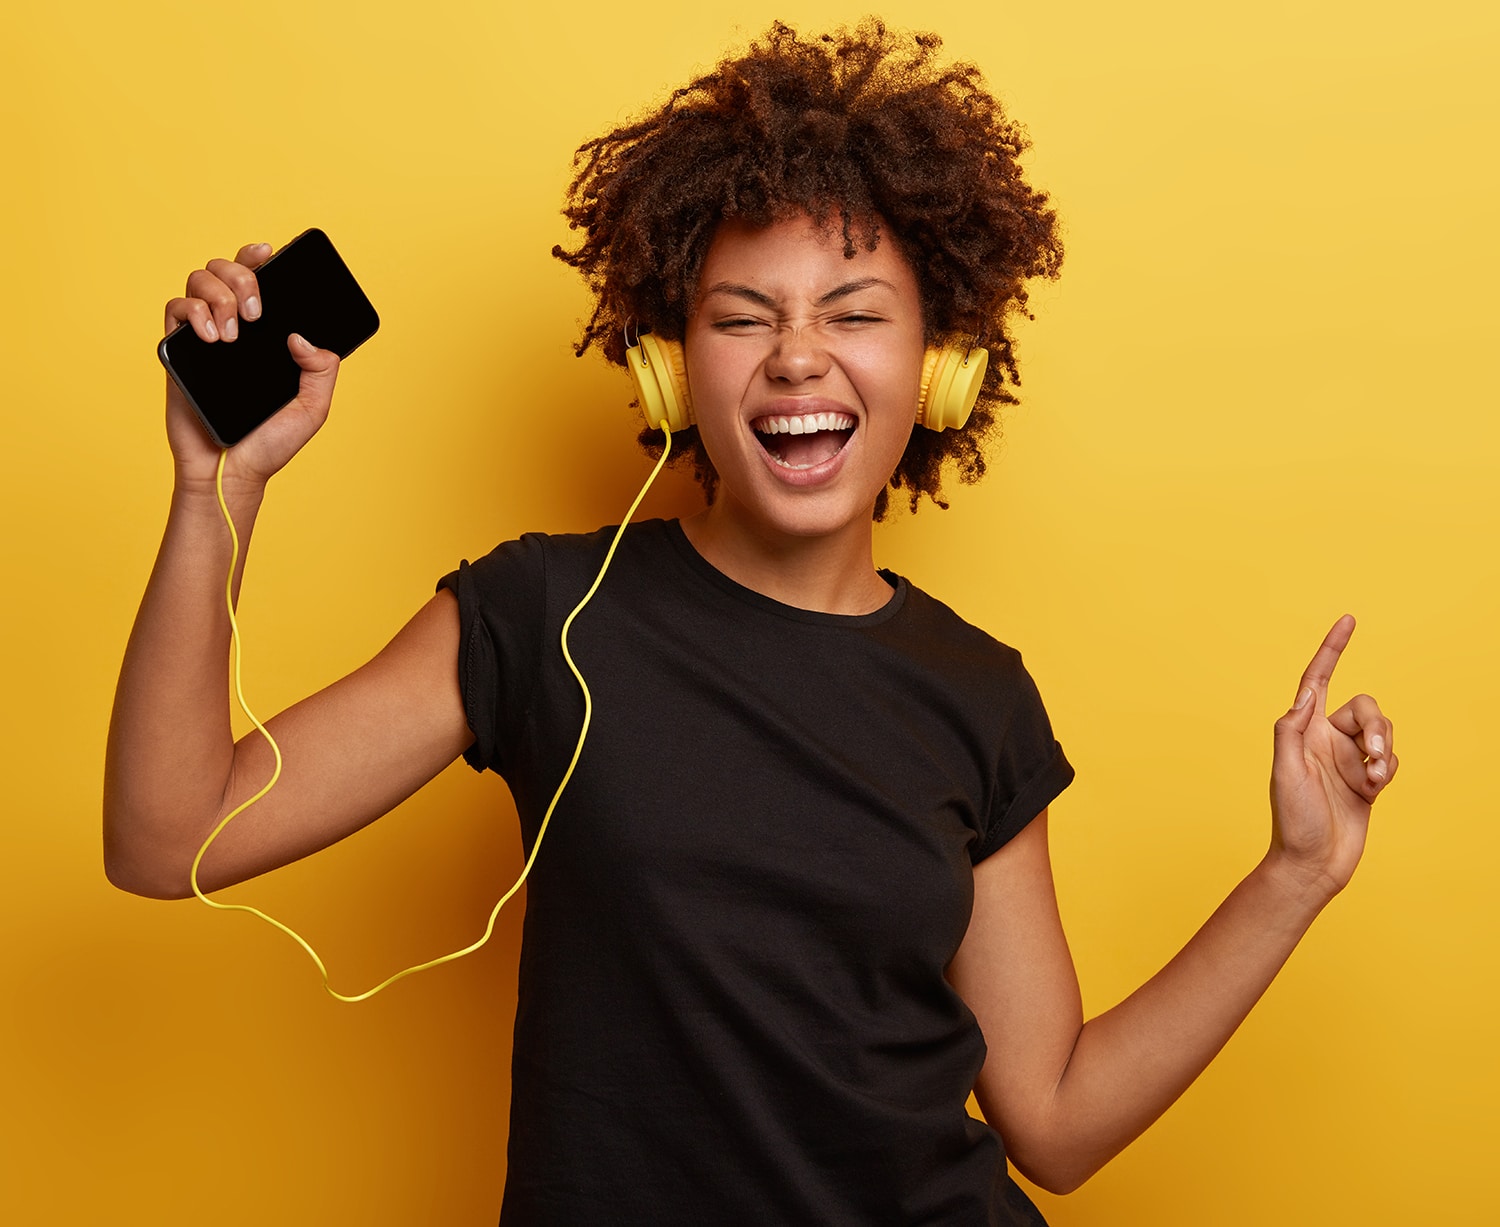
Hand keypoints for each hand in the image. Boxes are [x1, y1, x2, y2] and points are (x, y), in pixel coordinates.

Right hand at [163, 241, 339, 492]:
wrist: (231, 470)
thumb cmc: (270, 443)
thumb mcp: (312, 408)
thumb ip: (321, 371)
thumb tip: (301, 337)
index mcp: (266, 335)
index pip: (260, 280)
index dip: (258, 257)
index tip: (268, 252)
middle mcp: (235, 327)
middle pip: (226, 269)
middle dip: (242, 277)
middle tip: (255, 313)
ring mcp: (206, 335)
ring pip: (199, 279)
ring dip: (217, 294)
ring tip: (232, 335)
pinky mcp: (180, 350)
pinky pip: (175, 308)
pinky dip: (193, 312)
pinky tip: (213, 339)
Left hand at [1269, 615, 1398, 900]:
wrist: (1313, 863)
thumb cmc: (1292, 820)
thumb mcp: (1284, 771)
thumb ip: (1291, 731)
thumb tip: (1304, 697)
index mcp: (1302, 730)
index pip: (1317, 680)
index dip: (1332, 650)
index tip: (1348, 620)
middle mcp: (1325, 738)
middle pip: (1365, 707)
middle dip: (1377, 726)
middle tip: (1373, 755)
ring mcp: (1347, 758)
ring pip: (1382, 731)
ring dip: (1383, 751)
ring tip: (1372, 779)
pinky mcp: (1366, 779)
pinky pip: (1389, 757)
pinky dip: (1387, 769)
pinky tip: (1374, 789)